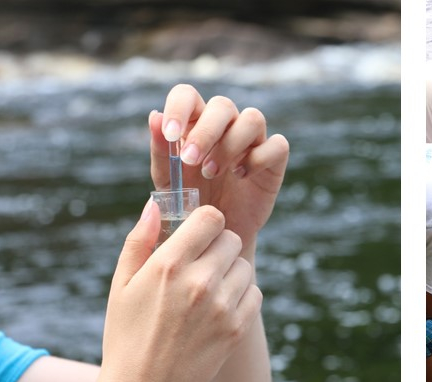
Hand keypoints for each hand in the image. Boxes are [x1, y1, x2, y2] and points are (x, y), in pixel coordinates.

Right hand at [101, 201, 263, 381]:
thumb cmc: (126, 335)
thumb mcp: (121, 285)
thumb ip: (139, 240)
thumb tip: (155, 205)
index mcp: (168, 265)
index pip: (210, 217)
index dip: (205, 222)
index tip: (197, 234)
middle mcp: (199, 282)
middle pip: (231, 239)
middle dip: (217, 246)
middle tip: (201, 264)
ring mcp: (221, 307)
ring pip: (244, 266)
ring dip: (230, 272)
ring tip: (208, 289)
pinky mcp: (236, 329)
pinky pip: (255, 294)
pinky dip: (241, 296)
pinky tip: (219, 307)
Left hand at [150, 85, 289, 255]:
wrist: (214, 235)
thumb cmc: (189, 202)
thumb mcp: (168, 181)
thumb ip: (161, 150)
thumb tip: (154, 116)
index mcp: (195, 122)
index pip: (188, 96)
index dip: (179, 108)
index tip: (170, 134)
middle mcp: (226, 125)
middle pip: (223, 105)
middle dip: (205, 132)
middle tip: (190, 161)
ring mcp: (252, 141)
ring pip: (253, 119)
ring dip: (230, 145)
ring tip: (211, 172)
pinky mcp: (273, 160)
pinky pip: (277, 145)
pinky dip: (258, 158)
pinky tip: (241, 176)